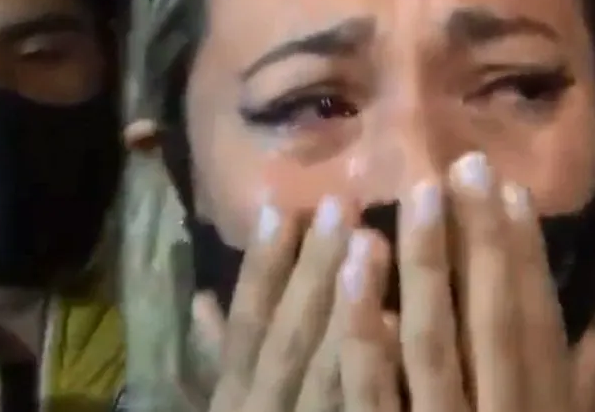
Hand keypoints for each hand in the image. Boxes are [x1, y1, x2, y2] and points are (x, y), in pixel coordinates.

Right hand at [192, 195, 364, 411]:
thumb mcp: (235, 398)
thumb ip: (223, 352)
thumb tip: (200, 300)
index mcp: (234, 394)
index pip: (245, 324)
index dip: (259, 266)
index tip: (275, 206)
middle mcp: (262, 407)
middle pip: (287, 337)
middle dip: (310, 269)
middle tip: (337, 203)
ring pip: (325, 369)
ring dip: (347, 304)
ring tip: (371, 241)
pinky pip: (359, 405)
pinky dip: (372, 364)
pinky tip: (394, 318)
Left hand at [338, 153, 594, 411]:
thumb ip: (570, 394)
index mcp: (538, 409)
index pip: (537, 328)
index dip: (527, 258)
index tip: (514, 189)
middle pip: (491, 319)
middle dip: (483, 238)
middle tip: (469, 163)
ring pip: (432, 340)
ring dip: (426, 263)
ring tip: (419, 192)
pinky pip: (371, 388)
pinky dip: (363, 330)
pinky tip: (351, 270)